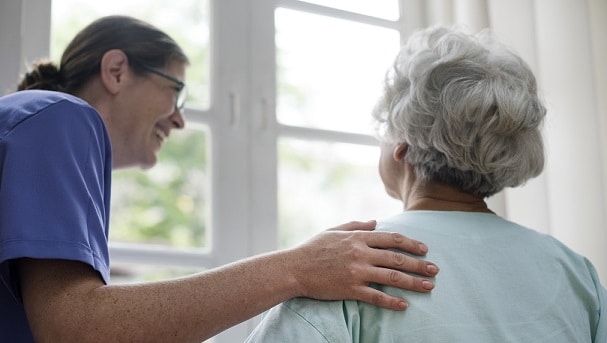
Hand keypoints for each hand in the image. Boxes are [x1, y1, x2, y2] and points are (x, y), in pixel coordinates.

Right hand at [288, 220, 438, 309]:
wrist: (294, 268)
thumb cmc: (312, 248)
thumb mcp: (334, 230)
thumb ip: (356, 225)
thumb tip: (376, 222)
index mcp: (358, 237)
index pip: (392, 239)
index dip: (411, 243)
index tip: (424, 249)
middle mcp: (360, 253)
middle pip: (397, 258)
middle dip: (419, 264)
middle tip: (435, 269)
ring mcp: (356, 272)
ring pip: (392, 277)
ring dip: (413, 282)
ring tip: (429, 286)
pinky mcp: (350, 289)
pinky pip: (376, 296)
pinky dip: (391, 301)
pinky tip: (404, 305)